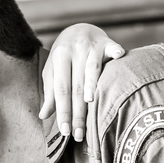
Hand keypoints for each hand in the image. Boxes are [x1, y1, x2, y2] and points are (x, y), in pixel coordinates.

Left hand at [41, 24, 125, 143]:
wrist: (79, 29)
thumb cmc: (65, 57)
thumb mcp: (53, 72)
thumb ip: (51, 93)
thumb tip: (43, 116)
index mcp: (59, 59)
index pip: (61, 90)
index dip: (63, 111)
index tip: (66, 131)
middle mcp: (74, 51)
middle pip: (76, 86)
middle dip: (78, 112)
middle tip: (80, 133)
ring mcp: (91, 46)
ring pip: (92, 69)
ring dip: (92, 85)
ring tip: (90, 103)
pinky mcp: (107, 42)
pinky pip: (112, 48)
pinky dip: (116, 52)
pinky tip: (119, 56)